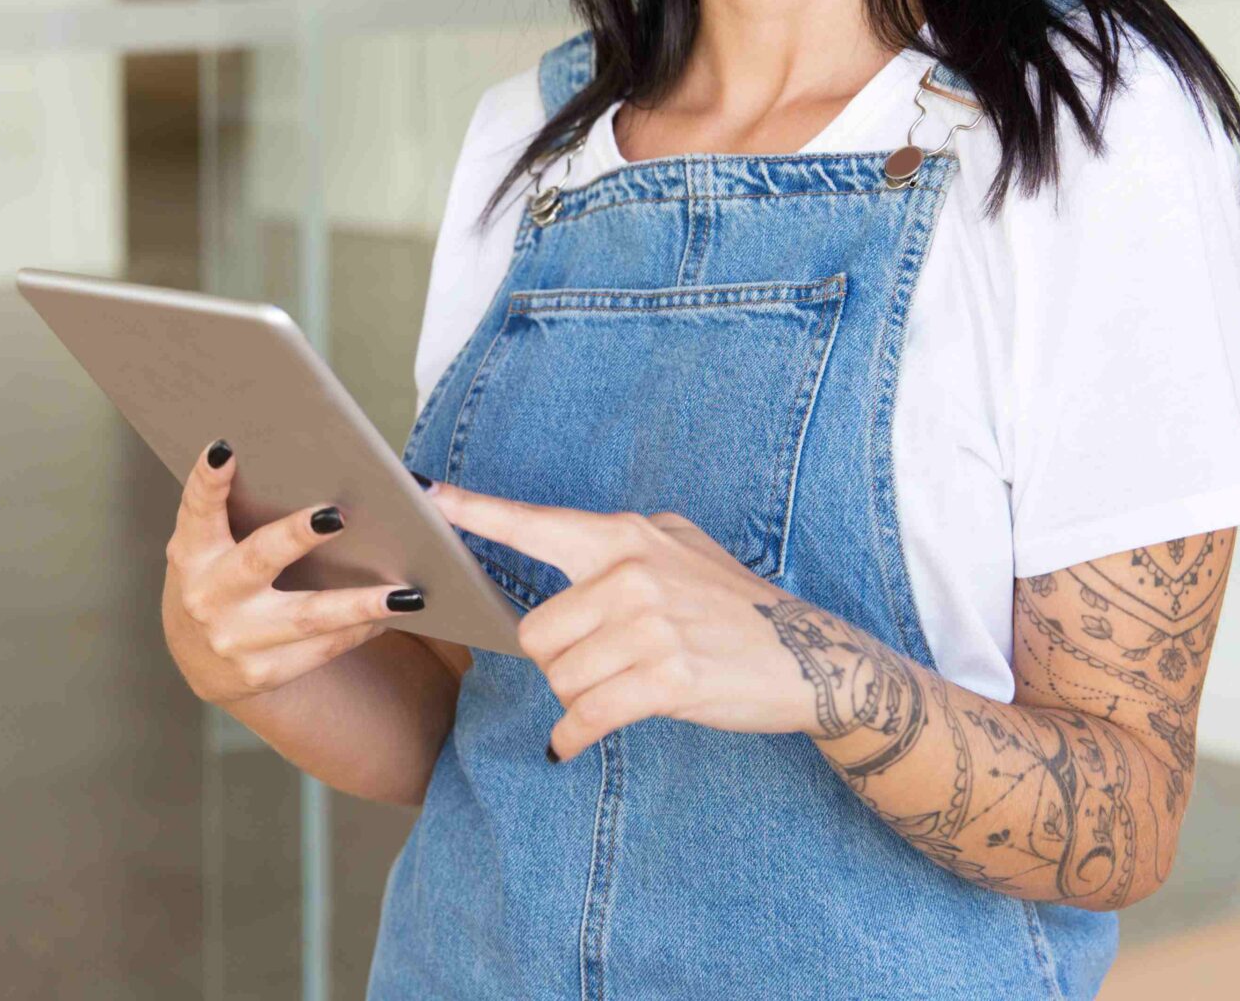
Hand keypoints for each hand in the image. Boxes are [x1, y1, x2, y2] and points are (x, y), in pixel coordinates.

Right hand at [161, 440, 425, 707]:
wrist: (197, 660)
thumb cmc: (215, 580)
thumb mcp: (206, 545)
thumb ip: (229, 511)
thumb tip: (302, 464)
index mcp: (192, 554)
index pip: (198, 511)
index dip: (207, 482)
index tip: (225, 450)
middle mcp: (208, 597)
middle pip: (258, 560)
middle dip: (296, 537)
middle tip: (337, 515)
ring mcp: (235, 640)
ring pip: (307, 617)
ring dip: (359, 604)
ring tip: (409, 593)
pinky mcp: (263, 672)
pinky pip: (322, 648)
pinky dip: (359, 629)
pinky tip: (391, 614)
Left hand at [427, 481, 821, 758]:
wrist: (811, 657)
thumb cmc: (734, 606)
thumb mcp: (682, 549)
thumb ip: (621, 544)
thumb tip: (559, 537)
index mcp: (625, 537)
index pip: (537, 523)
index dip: (476, 512)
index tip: (428, 497)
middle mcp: (631, 573)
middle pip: (535, 634)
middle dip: (557, 664)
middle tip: (598, 668)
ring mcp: (650, 626)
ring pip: (559, 679)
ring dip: (576, 699)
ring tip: (616, 692)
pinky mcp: (666, 679)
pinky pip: (585, 716)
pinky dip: (572, 738)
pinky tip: (574, 742)